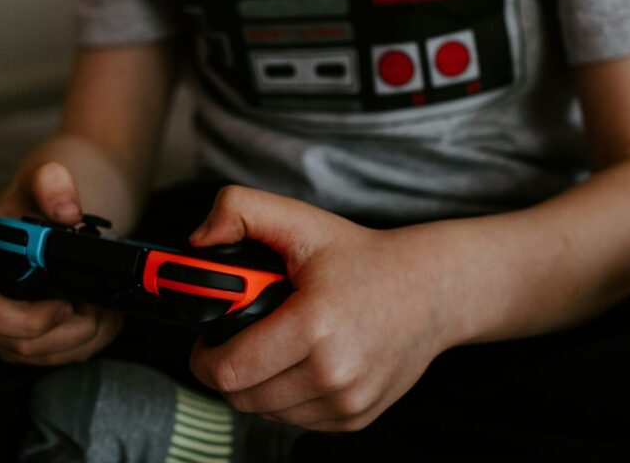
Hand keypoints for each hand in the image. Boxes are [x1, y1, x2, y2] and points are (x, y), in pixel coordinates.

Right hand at [0, 161, 123, 364]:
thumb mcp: (43, 182)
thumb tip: (67, 210)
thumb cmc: (33, 206)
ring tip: (102, 307)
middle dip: (68, 330)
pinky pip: (49, 359)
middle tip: (99, 305)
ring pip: (39, 356)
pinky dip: (81, 343)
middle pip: (17, 344)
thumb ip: (53, 184)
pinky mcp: (9, 345)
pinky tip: (96, 317)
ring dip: (80, 337)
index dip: (30, 318)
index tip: (68, 302)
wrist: (39, 222)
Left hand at [188, 186, 455, 431]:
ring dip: (257, 385)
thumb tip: (198, 241)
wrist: (431, 290)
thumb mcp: (300, 220)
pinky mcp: (356, 418)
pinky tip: (299, 362)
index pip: (229, 370)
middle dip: (227, 370)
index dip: (204, 356)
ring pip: (266, 412)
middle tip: (237, 339)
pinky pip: (296, 420)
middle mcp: (335, 372)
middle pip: (242, 397)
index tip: (207, 338)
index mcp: (315, 325)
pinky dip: (286, 396)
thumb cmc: (362, 258)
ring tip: (272, 346)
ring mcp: (348, 401)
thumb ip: (239, 210)